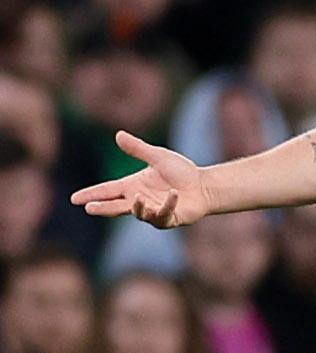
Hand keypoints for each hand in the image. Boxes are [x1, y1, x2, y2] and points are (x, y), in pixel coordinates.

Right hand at [70, 131, 208, 227]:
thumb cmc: (180, 171)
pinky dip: (168, 204)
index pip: (107, 191)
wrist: (203, 185)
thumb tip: (119, 134)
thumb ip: (138, 149)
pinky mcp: (169, 218)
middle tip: (89, 208)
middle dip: (103, 208)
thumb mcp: (158, 157)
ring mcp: (153, 211)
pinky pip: (164, 214)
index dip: (92, 194)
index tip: (74, 199)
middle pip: (116, 206)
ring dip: (137, 206)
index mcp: (132, 185)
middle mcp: (139, 200)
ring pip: (139, 213)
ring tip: (138, 197)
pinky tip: (174, 194)